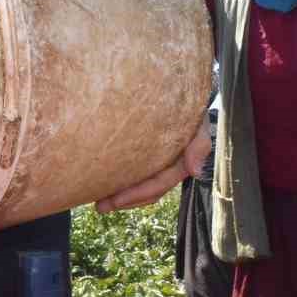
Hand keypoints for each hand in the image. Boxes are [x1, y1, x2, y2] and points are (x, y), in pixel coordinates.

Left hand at [95, 117, 213, 213]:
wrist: (179, 89)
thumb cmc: (190, 107)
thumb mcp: (199, 123)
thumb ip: (200, 145)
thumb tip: (195, 172)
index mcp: (179, 165)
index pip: (157, 185)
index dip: (136, 195)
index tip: (114, 200)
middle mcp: (167, 168)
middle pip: (145, 192)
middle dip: (123, 202)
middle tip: (98, 207)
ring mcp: (157, 164)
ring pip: (138, 187)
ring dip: (118, 196)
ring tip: (96, 201)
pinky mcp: (145, 155)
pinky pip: (132, 172)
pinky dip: (119, 180)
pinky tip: (102, 182)